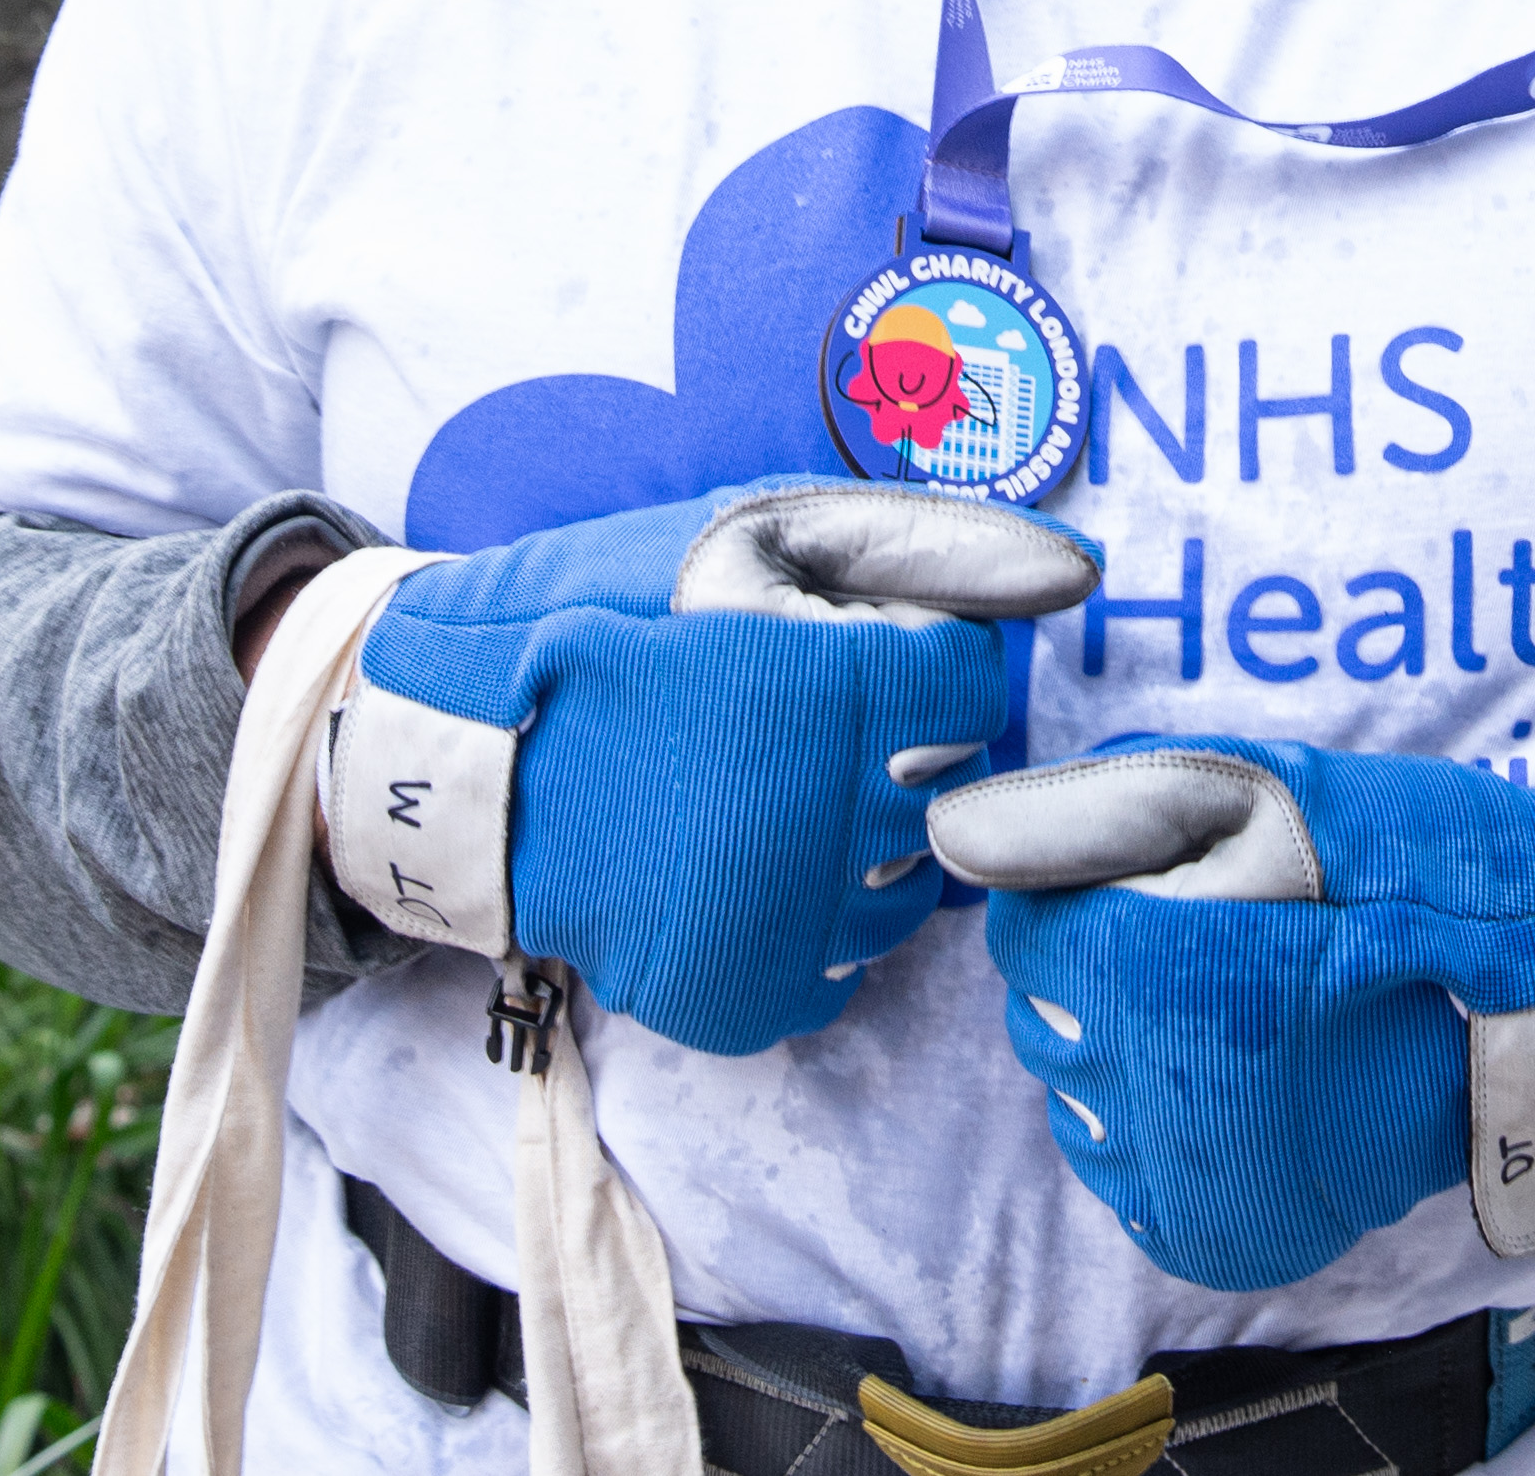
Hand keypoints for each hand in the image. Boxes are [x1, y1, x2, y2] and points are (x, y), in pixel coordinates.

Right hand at [322, 482, 1097, 1055]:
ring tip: (761, 801)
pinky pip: (835, 972)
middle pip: (955, 796)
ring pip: (906, 895)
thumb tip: (1074, 575)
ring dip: (861, 846)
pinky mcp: (745, 997)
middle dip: (898, 755)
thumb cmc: (611, 622)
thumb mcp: (753, 537)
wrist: (461, 757)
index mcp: (833, 691)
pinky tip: (735, 870)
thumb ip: (925, 546)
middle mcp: (823, 821)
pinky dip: (802, 925)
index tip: (857, 657)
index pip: (975, 687)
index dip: (923, 662)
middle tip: (798, 733)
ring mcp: (784, 923)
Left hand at [933, 738, 1534, 1290]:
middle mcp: (1136, 1082)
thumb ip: (1102, 803)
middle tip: (1224, 947)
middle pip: (1040, 1013)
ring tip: (1245, 1017)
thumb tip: (954, 832)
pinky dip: (1166, 1127)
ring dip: (1133, 1050)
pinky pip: (1124, 1171)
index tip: (1173, 880)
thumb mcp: (1268, 789)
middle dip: (1103, 970)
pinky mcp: (1205, 1231)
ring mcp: (1172, 1172)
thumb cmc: (1407, 878)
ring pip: (1077, 1094)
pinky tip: (1244, 1085)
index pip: (1019, 926)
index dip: (1087, 889)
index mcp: (1136, 963)